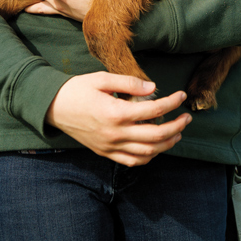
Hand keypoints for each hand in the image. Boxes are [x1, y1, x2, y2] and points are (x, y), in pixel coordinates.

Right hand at [45, 73, 191, 166]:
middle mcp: (115, 133)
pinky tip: (156, 148)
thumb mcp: (101, 78)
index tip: (181, 95)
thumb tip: (153, 88)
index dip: (172, 102)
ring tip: (177, 133)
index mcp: (116, 112)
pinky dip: (148, 157)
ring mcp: (110, 146)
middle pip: (156, 135)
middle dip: (176, 126)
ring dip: (167, 144)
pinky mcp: (105, 153)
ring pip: (147, 152)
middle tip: (187, 117)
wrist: (53, 107)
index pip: (153, 110)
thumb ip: (129, 82)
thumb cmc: (77, 90)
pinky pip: (132, 161)